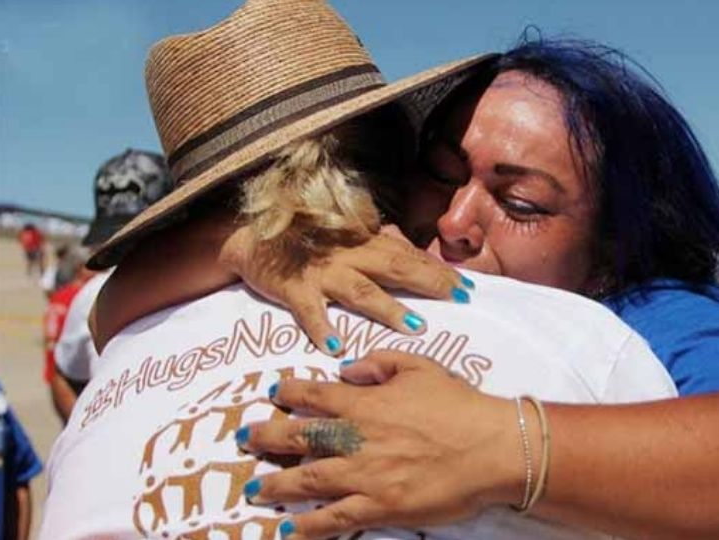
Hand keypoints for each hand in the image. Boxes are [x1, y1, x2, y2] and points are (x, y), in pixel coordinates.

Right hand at [222, 226, 474, 355]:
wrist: (250, 236)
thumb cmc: (302, 238)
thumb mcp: (344, 235)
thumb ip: (375, 240)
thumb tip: (408, 243)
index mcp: (364, 243)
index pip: (409, 255)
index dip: (439, 270)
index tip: (468, 286)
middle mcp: (349, 254)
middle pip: (397, 267)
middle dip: (430, 282)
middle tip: (458, 299)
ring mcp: (322, 271)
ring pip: (361, 290)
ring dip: (388, 309)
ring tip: (414, 328)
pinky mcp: (294, 287)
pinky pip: (310, 310)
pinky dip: (322, 327)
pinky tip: (336, 347)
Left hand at [237, 351, 522, 538]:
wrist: (491, 447)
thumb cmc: (460, 405)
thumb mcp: (421, 367)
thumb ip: (379, 363)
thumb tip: (347, 368)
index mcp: (365, 403)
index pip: (314, 395)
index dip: (289, 393)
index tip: (274, 394)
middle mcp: (356, 438)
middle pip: (298, 437)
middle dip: (266, 437)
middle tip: (244, 439)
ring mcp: (364, 475)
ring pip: (306, 481)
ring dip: (276, 484)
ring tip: (255, 489)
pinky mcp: (379, 507)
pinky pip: (334, 519)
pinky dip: (307, 526)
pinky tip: (287, 531)